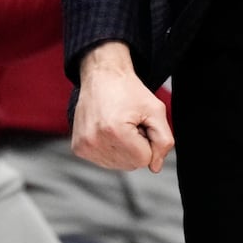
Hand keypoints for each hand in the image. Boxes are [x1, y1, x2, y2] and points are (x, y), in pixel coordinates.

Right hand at [71, 43, 172, 172]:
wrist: (102, 75)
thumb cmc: (128, 90)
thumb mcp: (156, 109)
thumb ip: (164, 141)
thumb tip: (155, 167)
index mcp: (116, 132)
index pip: (145, 159)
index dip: (147, 140)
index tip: (139, 123)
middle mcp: (95, 141)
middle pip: (131, 164)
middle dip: (135, 145)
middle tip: (128, 123)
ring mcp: (84, 146)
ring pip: (118, 164)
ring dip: (123, 148)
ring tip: (117, 125)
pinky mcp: (78, 147)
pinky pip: (104, 160)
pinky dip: (110, 148)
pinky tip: (107, 129)